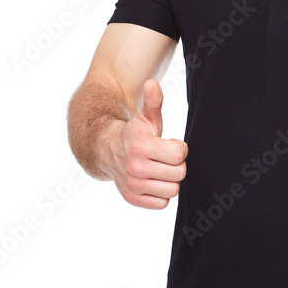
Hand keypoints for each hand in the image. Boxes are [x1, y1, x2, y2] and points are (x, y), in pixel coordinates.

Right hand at [107, 78, 187, 209]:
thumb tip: (152, 84)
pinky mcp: (132, 198)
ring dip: (169, 180)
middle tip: (165, 158)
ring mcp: (133, 185)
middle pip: (179, 174)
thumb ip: (153, 101)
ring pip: (172, 190)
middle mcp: (135, 167)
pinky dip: (161, 194)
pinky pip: (162, 203)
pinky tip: (154, 181)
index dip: (179, 148)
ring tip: (160, 169)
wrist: (108, 150)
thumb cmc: (135, 133)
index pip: (179, 155)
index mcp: (141, 146)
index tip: (171, 143)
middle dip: (176, 165)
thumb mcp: (145, 116)